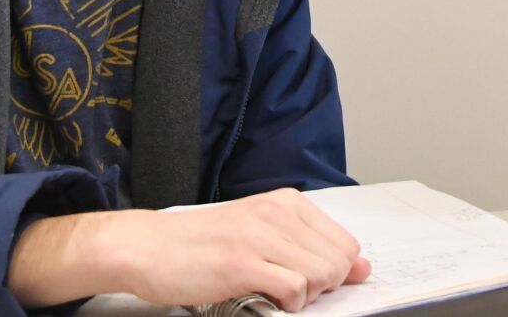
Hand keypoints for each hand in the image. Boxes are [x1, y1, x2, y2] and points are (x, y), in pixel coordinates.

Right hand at [9, 188, 371, 310]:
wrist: (148, 247)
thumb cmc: (202, 244)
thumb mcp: (261, 232)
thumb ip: (307, 246)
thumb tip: (359, 267)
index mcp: (287, 203)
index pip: (345, 242)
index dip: (338, 271)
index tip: (317, 284)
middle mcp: (279, 214)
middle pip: (339, 261)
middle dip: (325, 287)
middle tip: (293, 293)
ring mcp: (261, 237)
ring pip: (323, 274)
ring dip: (308, 296)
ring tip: (279, 296)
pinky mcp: (242, 264)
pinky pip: (294, 288)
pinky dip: (290, 304)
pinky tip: (269, 301)